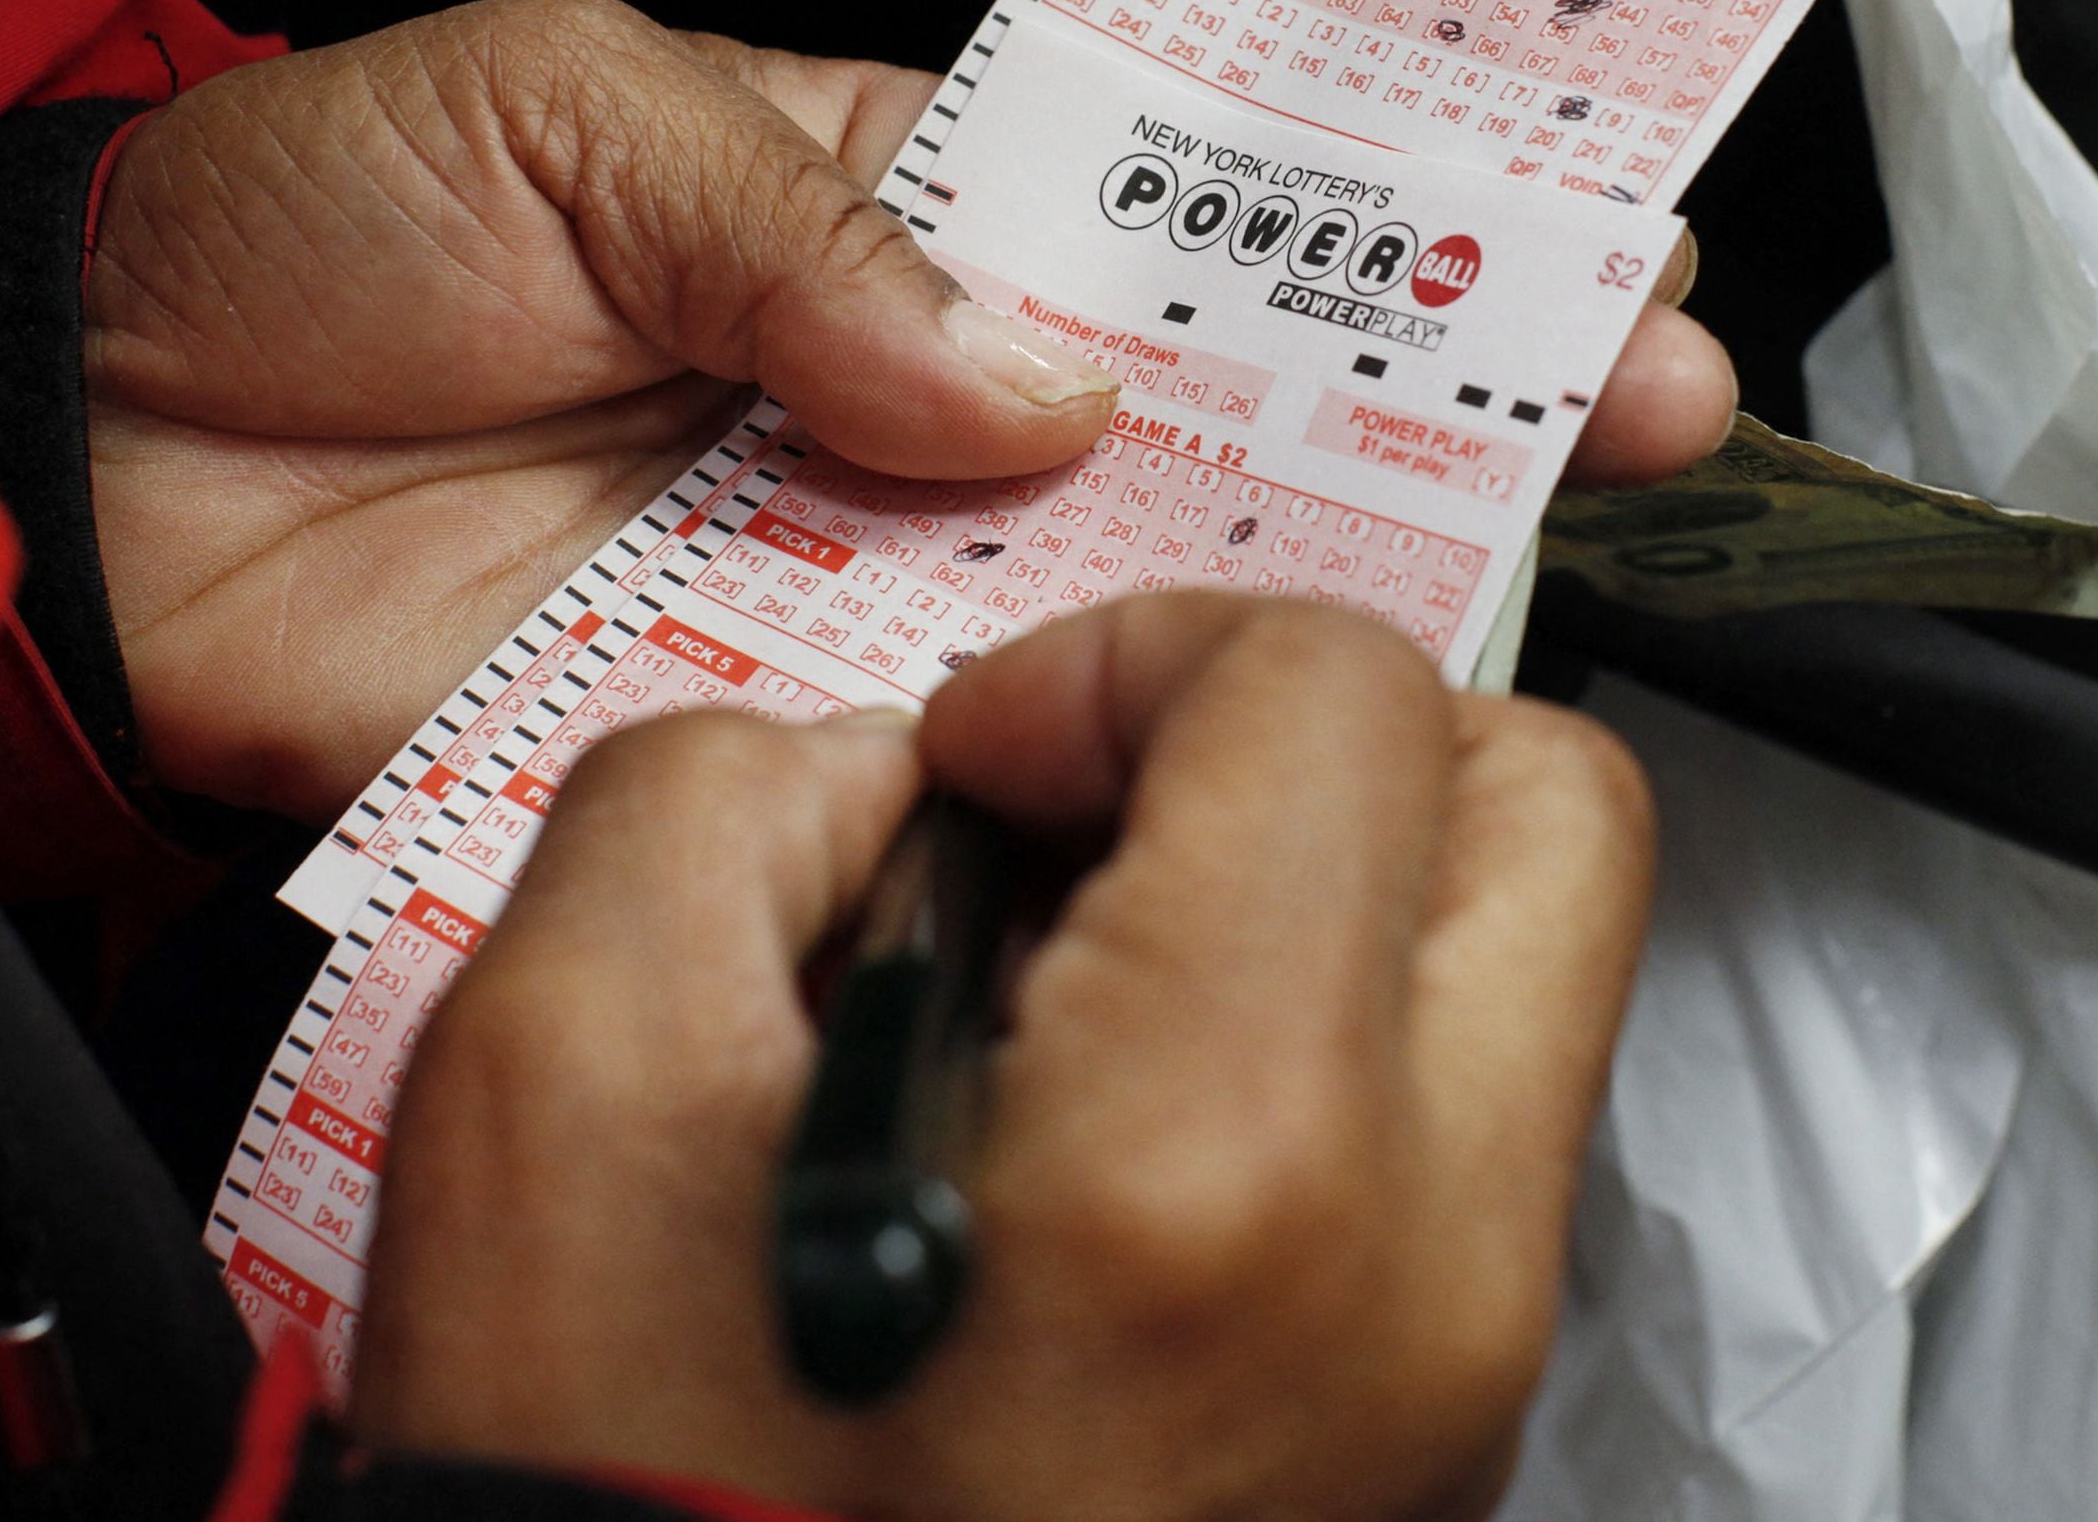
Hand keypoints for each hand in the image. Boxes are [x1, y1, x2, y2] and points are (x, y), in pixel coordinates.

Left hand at [83, 0, 1732, 822]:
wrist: (117, 472)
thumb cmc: (312, 228)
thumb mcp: (575, 112)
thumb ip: (815, 227)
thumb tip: (1027, 370)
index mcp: (881, 209)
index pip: (1179, 201)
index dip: (1375, 214)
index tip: (1569, 237)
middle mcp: (902, 401)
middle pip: (1201, 410)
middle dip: (1415, 406)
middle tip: (1616, 414)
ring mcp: (854, 571)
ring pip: (1111, 591)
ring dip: (1281, 597)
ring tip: (1469, 584)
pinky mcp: (772, 714)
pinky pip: (946, 743)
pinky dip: (1064, 754)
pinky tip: (1209, 747)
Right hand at [352, 592, 1652, 1520]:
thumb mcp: (554, 1097)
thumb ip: (716, 804)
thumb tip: (879, 778)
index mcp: (1221, 1154)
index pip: (1340, 697)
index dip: (1127, 656)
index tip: (981, 762)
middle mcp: (1422, 1275)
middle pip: (1543, 814)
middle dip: (1309, 738)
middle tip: (1105, 796)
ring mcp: (1457, 1380)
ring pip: (1507, 977)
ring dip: (1299, 895)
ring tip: (1055, 986)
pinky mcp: (1432, 1441)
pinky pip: (1445, 1142)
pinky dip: (1293, 1059)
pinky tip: (1076, 1134)